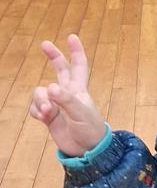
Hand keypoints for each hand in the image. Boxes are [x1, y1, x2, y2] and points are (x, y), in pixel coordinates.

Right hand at [29, 35, 106, 155]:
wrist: (87, 150)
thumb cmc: (90, 130)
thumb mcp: (80, 114)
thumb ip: (65, 100)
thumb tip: (50, 88)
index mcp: (79, 90)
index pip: (79, 66)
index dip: (76, 51)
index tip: (72, 37)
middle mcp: (67, 94)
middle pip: (60, 70)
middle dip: (53, 56)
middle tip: (44, 44)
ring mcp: (57, 105)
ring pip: (40, 92)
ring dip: (40, 101)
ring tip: (49, 113)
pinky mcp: (49, 117)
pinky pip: (35, 108)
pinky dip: (36, 112)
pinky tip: (43, 119)